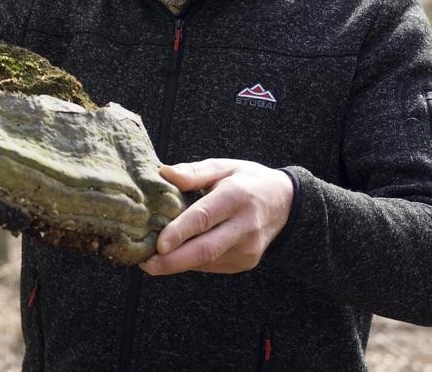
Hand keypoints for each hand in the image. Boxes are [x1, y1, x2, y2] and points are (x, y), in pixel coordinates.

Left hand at [139, 159, 292, 275]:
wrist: (285, 203)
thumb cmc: (247, 180)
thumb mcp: (223, 166)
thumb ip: (193, 172)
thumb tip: (164, 172)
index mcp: (236, 196)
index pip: (204, 217)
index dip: (180, 232)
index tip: (158, 244)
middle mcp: (244, 226)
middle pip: (206, 249)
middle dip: (173, 261)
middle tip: (146, 263)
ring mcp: (247, 249)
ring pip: (206, 261)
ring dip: (177, 263)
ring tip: (151, 259)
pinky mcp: (245, 262)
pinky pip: (211, 265)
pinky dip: (191, 261)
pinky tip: (175, 255)